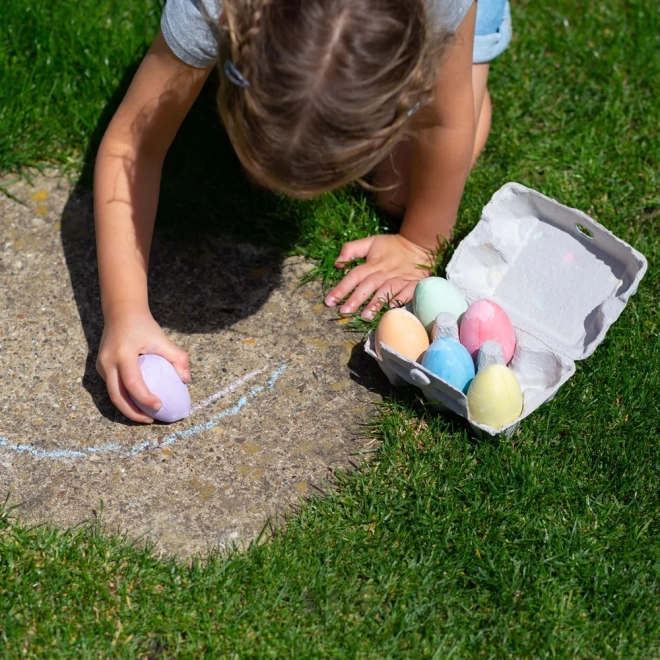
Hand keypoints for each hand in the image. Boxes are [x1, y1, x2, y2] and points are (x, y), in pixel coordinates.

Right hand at [96, 307, 189, 422]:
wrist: (121, 312)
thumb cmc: (144, 326)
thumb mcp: (162, 339)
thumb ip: (177, 357)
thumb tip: (186, 380)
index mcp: (123, 353)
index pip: (133, 382)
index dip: (145, 398)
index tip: (160, 406)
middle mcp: (108, 361)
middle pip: (117, 396)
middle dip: (133, 413)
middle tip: (151, 420)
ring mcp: (101, 366)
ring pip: (112, 395)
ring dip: (128, 408)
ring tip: (146, 416)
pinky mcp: (101, 368)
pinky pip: (112, 387)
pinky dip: (124, 399)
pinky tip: (138, 404)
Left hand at [323, 234, 433, 318]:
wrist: (421, 245)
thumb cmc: (392, 247)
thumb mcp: (371, 242)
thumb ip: (351, 249)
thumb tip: (337, 263)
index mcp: (373, 263)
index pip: (354, 275)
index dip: (342, 288)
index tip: (329, 301)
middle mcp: (385, 272)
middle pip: (368, 285)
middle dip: (356, 298)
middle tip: (344, 312)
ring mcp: (400, 278)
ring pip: (386, 291)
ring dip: (376, 303)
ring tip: (365, 316)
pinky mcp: (413, 284)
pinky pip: (406, 294)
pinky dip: (398, 302)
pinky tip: (390, 311)